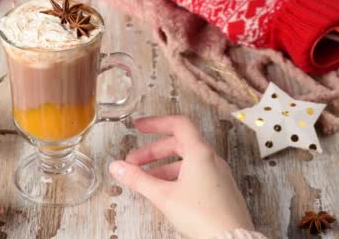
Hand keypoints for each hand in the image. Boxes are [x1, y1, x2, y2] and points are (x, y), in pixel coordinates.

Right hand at [109, 116, 253, 238]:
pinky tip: (166, 192)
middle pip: (178, 144)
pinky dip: (177, 177)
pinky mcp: (220, 190)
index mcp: (200, 153)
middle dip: (153, 152)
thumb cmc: (203, 216)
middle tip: (134, 162)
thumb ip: (138, 179)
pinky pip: (196, 174)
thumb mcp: (163, 196)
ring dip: (162, 167)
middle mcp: (212, 160)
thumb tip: (118, 167)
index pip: (178, 124)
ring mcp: (218, 175)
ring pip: (186, 162)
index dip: (156, 122)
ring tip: (145, 181)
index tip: (139, 126)